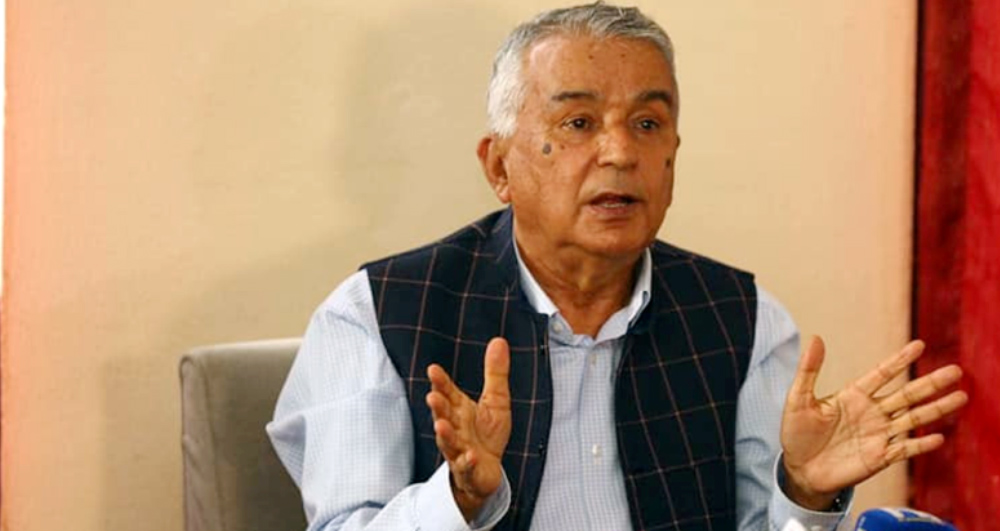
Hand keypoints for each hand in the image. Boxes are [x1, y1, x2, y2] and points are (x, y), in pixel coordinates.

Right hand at [425, 337, 511, 520]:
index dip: (440, 382)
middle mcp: (455, 427)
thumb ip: (495, 372)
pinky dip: (467, 461)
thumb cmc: (487, 434)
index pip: (447, 392)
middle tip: (432, 396)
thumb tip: (498, 340)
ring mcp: (458, 448)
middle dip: (438, 406)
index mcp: (459, 409)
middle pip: (443, 415)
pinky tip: (470, 455)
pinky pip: (465, 465)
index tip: (433, 369)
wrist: (486, 471)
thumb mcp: (496, 400)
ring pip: (448, 441)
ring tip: (441, 425)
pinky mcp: (467, 468)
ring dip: (445, 434)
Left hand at [780, 336, 966, 509]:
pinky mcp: (879, 457)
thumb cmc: (797, 433)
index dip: (900, 360)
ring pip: (913, 418)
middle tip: (955, 371)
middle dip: (930, 383)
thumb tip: (816, 339)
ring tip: (961, 397)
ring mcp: (878, 434)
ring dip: (936, 409)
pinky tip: (938, 437)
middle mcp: (871, 412)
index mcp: (853, 395)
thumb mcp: (798, 399)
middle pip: (907, 394)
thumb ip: (809, 370)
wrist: (799, 469)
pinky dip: (920, 444)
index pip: (882, 374)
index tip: (919, 345)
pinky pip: (904, 448)